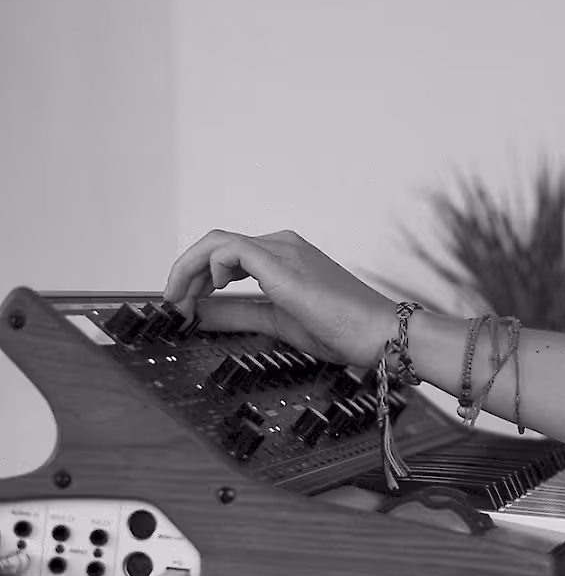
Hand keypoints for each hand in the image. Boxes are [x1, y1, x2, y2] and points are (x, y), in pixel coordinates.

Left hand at [162, 229, 397, 366]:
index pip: (227, 254)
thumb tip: (199, 315)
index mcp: (286, 257)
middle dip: (184, 273)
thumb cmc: (344, 328)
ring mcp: (284, 251)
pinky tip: (206, 295)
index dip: (197, 277)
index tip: (184, 305)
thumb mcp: (277, 322)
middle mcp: (284, 246)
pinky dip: (205, 270)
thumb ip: (237, 315)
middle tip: (172, 305)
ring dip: (188, 271)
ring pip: (216, 243)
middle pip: (216, 243)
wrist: (381, 333)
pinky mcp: (282, 265)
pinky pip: (228, 251)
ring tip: (180, 303)